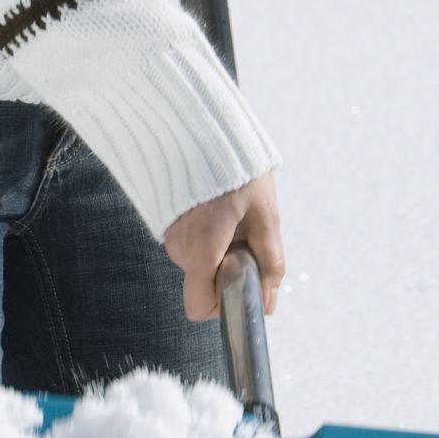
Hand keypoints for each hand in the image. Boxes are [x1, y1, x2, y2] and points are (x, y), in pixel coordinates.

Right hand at [162, 172, 283, 324]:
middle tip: (245, 236)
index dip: (224, 305)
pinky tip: (218, 212)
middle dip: (228, 270)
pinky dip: (209, 239)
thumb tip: (268, 302)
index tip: (243, 279)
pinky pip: (192, 247)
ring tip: (232, 218)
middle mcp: (179, 249)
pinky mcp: (168, 224)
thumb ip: (269, 262)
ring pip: (200, 265)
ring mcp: (170, 236)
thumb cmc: (239, 171)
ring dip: (220, 253)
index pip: (200, 307)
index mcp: (202, 250)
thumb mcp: (266, 215)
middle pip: (204, 284)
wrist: (202, 130)